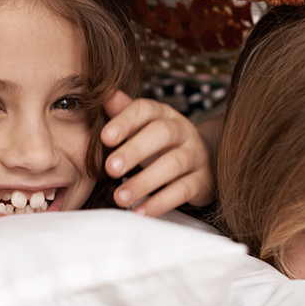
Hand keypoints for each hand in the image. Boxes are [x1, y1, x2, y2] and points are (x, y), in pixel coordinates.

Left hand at [101, 91, 214, 217]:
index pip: (145, 110)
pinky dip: (160, 202)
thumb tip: (102, 93)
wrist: (202, 160)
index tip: (105, 137)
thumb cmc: (159, 143)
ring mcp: (195, 155)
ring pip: (173, 165)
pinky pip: (183, 191)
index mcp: (163, 114)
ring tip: (120, 197)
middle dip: (135, 150)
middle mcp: (183, 130)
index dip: (125, 121)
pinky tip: (140, 212)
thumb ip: (121, 112)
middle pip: (161, 134)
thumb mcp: (141, 127)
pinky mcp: (202, 180)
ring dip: (145, 182)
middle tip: (110, 168)